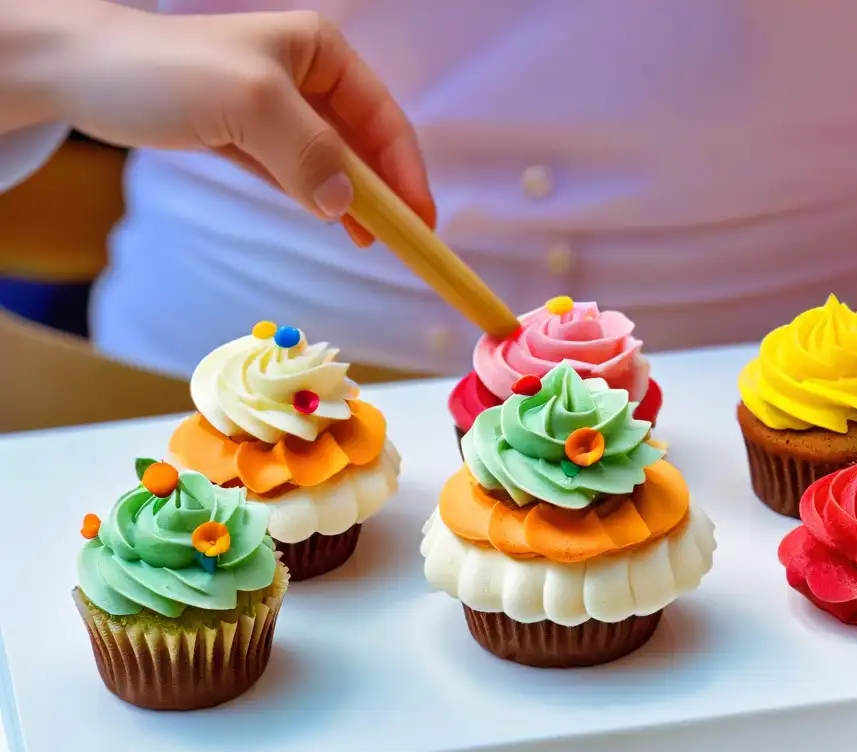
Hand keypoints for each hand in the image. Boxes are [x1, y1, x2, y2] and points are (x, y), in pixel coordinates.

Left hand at [51, 2, 434, 244]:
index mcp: (320, 53)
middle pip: (364, 143)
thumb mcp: (250, 103)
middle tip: (403, 241)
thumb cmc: (167, 70)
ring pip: (333, 162)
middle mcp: (307, 78)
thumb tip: (346, 207)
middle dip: (385, 190)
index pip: (383, 117)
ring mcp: (278, 110)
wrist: (84, 73)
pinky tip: (334, 222)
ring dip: (354, 200)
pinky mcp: (251, 137)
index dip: (407, 170)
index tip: (421, 220)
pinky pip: (299, 173)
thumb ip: (307, 152)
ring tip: (373, 241)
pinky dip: (318, 198)